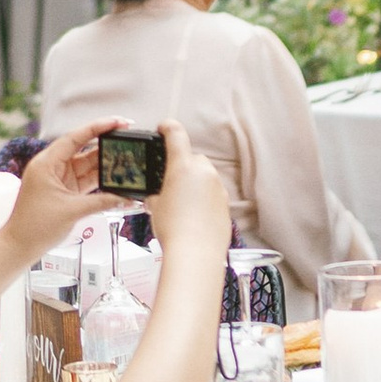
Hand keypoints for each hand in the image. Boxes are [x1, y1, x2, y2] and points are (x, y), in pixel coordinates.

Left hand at [4, 125, 125, 257]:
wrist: (19, 246)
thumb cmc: (34, 227)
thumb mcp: (72, 211)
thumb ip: (102, 202)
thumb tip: (125, 197)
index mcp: (47, 163)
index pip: (76, 138)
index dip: (98, 128)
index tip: (118, 122)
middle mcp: (53, 167)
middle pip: (84, 149)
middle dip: (106, 146)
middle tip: (129, 140)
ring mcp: (59, 179)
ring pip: (87, 166)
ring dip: (106, 164)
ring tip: (129, 160)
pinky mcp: (65, 192)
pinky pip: (86, 181)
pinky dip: (101, 181)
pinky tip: (117, 180)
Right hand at [144, 120, 231, 266]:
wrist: (196, 254)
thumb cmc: (175, 230)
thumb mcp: (155, 207)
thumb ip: (157, 195)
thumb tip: (158, 197)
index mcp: (183, 166)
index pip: (176, 135)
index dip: (167, 128)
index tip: (163, 128)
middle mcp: (204, 173)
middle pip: (192, 159)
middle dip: (181, 168)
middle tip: (168, 184)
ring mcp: (218, 188)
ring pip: (204, 177)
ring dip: (193, 185)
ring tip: (179, 207)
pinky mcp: (226, 204)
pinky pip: (212, 194)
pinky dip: (203, 200)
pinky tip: (192, 216)